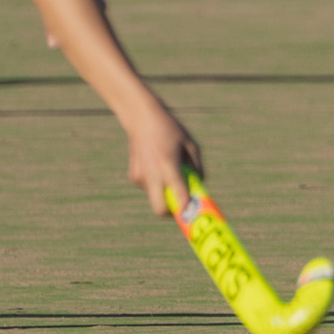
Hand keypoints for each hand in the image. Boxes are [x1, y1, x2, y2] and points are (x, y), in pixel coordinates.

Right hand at [123, 102, 202, 216]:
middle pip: (160, 209)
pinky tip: (159, 165)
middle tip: (185, 206)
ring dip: (166, 192)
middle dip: (173, 213)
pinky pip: (149, 188)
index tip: (194, 215)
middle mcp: (152, 174)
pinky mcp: (133, 176)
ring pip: (156, 197)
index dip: (186, 208)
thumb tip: (200, 185)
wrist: (142, 119)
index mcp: (168, 165)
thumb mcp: (191, 144)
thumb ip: (197, 166)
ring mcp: (140, 177)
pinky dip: (158, 184)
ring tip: (171, 170)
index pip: (178, 194)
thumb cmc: (171, 130)